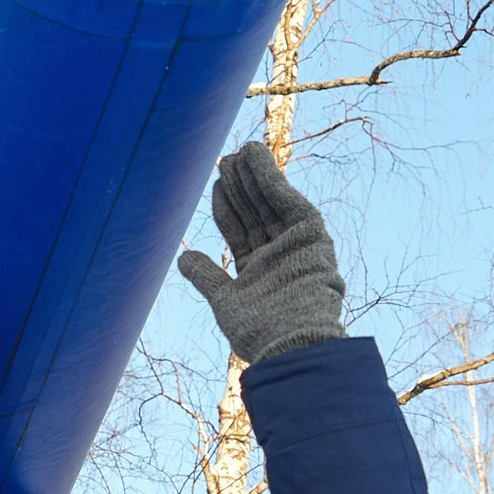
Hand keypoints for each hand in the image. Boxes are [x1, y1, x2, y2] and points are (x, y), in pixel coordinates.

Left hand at [175, 141, 346, 364]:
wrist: (291, 341)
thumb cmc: (260, 331)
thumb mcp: (225, 301)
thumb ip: (206, 277)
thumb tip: (183, 259)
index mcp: (259, 271)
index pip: (240, 231)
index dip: (227, 207)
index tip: (216, 184)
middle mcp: (278, 255)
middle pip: (254, 213)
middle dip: (240, 187)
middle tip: (224, 161)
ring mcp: (294, 245)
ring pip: (268, 203)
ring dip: (253, 176)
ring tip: (238, 152)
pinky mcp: (310, 234)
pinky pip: (287, 200)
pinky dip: (271, 177)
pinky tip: (256, 156)